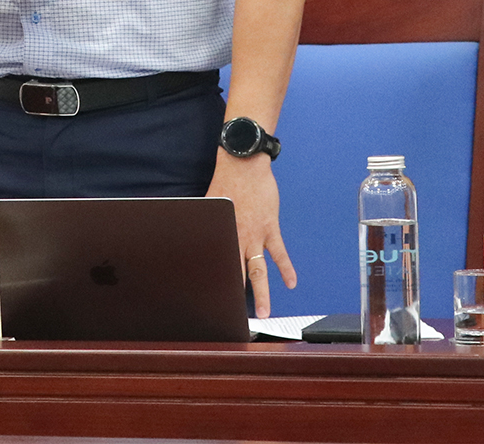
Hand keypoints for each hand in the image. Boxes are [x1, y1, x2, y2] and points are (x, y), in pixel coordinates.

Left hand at [208, 152, 294, 317]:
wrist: (243, 165)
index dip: (214, 286)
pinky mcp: (269, 227)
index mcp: (220, 235)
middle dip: (236, 298)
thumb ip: (205, 226)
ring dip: (262, 293)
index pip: (216, 266)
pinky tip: (290, 283)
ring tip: (265, 313)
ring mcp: (255, 235)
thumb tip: (192, 237)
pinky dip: (286, 269)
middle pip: (236, 275)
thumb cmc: (223, 183)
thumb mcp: (208, 207)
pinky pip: (278, 253)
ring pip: (259, 271)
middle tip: (237, 319)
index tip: (213, 304)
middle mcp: (236, 239)